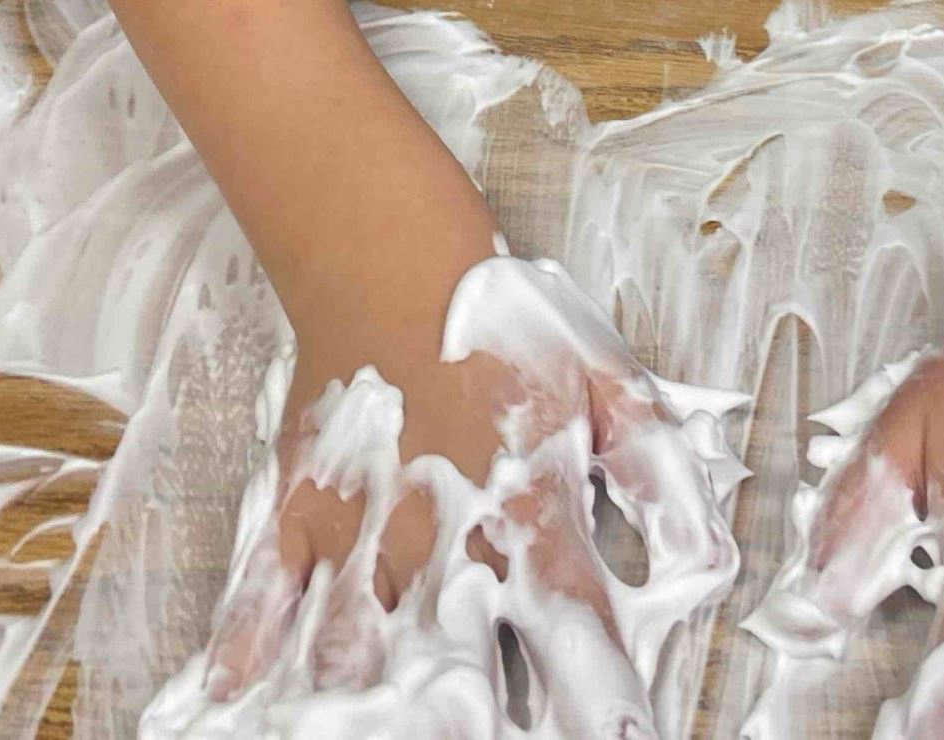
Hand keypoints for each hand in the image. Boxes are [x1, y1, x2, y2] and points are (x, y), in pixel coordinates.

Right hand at [178, 248, 744, 736]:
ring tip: (375, 737)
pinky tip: (234, 706)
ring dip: (369, 706)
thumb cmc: (506, 319)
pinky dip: (246, 663)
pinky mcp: (296, 514)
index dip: (608, 711)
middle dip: (473, 723)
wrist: (393, 252)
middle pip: (458, 677)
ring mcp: (358, 536)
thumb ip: (663, 482)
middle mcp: (441, 545)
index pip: (578, 643)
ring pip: (356, 661)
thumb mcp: (611, 388)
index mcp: (527, 518)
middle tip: (482, 738)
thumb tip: (709, 565)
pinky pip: (262, 606)